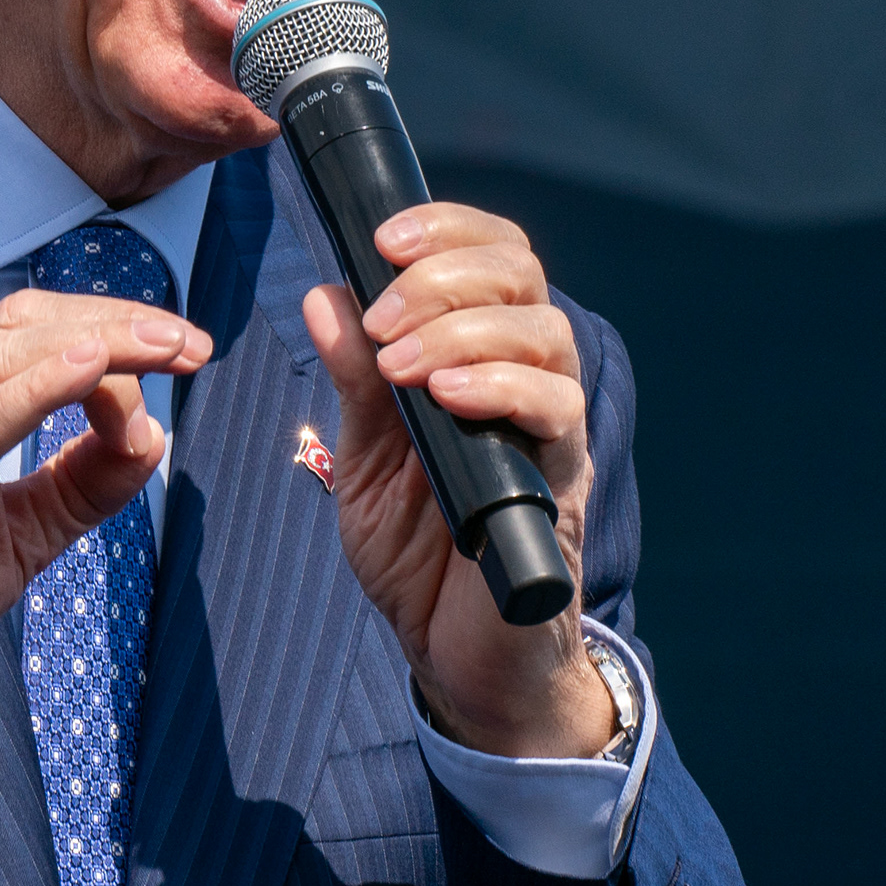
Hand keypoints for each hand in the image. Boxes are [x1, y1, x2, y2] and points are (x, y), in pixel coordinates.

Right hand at [0, 289, 212, 753]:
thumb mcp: (19, 535)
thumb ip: (82, 485)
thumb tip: (153, 436)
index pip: (30, 331)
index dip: (111, 332)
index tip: (180, 357)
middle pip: (22, 325)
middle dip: (117, 323)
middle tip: (190, 343)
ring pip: (2, 357)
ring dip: (96, 346)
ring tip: (164, 350)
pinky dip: (38, 390)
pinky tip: (91, 368)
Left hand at [301, 204, 619, 761]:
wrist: (455, 656)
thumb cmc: (419, 556)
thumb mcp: (365, 459)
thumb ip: (353, 381)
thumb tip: (323, 296)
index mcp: (478, 358)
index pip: (488, 257)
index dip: (446, 229)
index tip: (382, 238)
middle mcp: (525, 380)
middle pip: (524, 277)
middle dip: (447, 272)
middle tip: (385, 311)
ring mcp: (549, 430)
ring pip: (547, 333)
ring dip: (466, 328)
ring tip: (403, 361)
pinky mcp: (561, 483)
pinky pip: (557, 412)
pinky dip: (503, 387)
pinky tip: (448, 396)